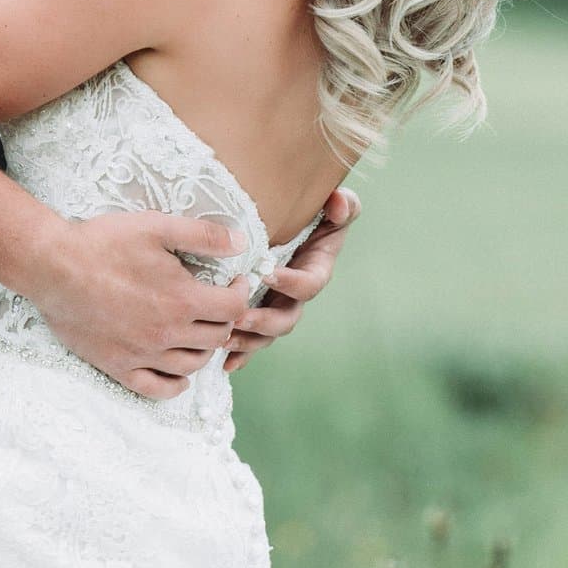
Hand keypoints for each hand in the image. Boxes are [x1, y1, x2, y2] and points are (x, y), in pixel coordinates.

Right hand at [23, 209, 260, 399]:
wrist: (51, 267)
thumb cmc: (103, 243)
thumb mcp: (156, 226)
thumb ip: (203, 236)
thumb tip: (242, 244)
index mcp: (181, 300)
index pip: (233, 309)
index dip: (241, 293)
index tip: (234, 282)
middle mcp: (167, 334)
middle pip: (217, 338)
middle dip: (225, 319)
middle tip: (217, 304)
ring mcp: (143, 355)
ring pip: (192, 365)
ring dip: (204, 349)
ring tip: (199, 331)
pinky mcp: (118, 367)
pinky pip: (157, 389)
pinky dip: (175, 385)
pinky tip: (179, 373)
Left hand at [223, 185, 360, 372]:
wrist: (291, 224)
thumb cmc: (316, 214)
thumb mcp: (336, 206)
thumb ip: (344, 205)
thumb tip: (336, 204)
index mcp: (316, 271)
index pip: (308, 284)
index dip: (291, 283)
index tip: (268, 273)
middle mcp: (296, 295)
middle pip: (286, 319)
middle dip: (264, 322)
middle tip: (239, 317)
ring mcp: (277, 307)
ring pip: (266, 334)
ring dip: (248, 340)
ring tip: (224, 337)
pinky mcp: (259, 314)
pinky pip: (252, 341)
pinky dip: (241, 355)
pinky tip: (226, 364)